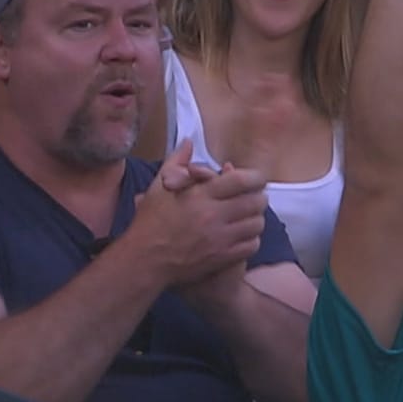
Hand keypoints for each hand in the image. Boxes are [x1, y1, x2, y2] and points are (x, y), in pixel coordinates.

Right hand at [128, 140, 269, 284]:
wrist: (144, 260)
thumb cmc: (150, 223)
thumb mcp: (159, 187)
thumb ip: (177, 162)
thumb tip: (189, 142)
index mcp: (200, 195)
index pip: (242, 180)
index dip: (255, 177)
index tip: (255, 178)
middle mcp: (213, 215)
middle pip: (256, 202)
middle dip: (258, 196)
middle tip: (253, 197)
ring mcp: (220, 239)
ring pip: (257, 224)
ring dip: (256, 217)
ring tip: (248, 215)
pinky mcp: (222, 258)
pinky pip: (252, 245)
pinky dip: (252, 238)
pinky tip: (242, 235)